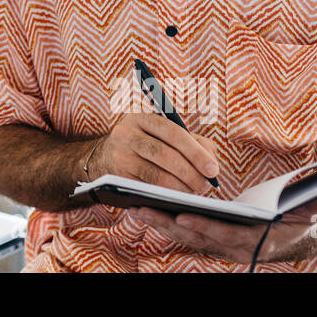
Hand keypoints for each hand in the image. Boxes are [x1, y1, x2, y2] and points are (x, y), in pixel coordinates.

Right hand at [91, 113, 220, 194]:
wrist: (103, 157)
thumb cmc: (144, 145)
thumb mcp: (162, 135)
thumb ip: (192, 141)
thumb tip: (211, 160)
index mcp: (141, 118)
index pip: (173, 133)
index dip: (195, 152)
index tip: (213, 169)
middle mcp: (126, 134)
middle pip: (165, 155)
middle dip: (190, 173)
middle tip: (205, 186)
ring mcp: (120, 156)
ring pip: (156, 176)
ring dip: (181, 188)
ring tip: (194, 193)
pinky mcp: (117, 178)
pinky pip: (147, 189)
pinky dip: (166, 196)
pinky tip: (177, 198)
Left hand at [132, 193, 316, 264]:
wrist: (301, 236)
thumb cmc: (302, 217)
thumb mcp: (311, 211)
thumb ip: (315, 205)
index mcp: (257, 241)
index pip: (225, 236)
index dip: (204, 228)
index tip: (182, 217)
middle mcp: (236, 249)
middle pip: (197, 238)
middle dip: (168, 225)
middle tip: (141, 210)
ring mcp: (223, 247)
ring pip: (187, 237)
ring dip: (161, 224)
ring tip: (134, 207)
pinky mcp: (213, 242)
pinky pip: (186, 234)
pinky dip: (166, 223)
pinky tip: (146, 210)